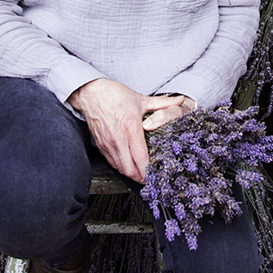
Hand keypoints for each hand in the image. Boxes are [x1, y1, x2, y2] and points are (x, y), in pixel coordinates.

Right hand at [67, 80, 192, 182]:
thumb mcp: (141, 99)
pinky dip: (122, 167)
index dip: (149, 170)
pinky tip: (129, 165)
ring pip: (121, 169)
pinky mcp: (101, 146)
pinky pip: (113, 163)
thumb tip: (181, 99)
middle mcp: (119, 139)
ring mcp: (108, 144)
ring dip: (132, 174)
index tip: (157, 174)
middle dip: (142, 177)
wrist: (91, 94)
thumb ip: (162, 103)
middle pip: (131, 169)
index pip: (141, 157)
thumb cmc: (115, 95)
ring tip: (141, 174)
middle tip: (150, 178)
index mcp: (131, 128)